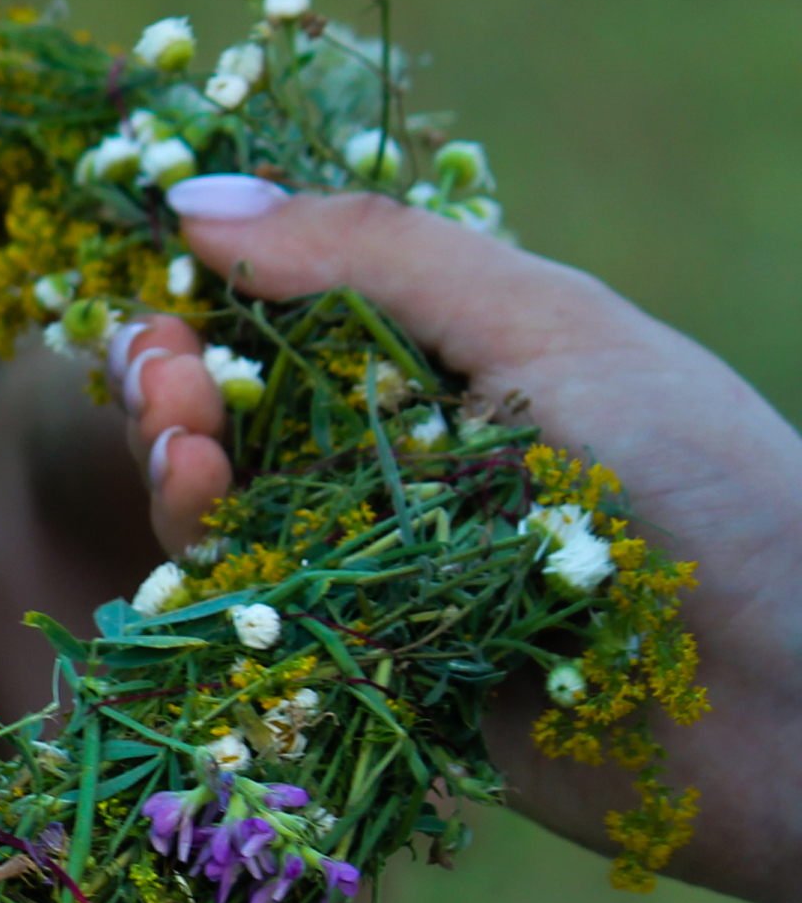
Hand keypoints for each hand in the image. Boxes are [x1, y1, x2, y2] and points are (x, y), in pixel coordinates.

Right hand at [117, 180, 801, 902]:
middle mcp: (397, 458)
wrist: (792, 701)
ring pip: (218, 523)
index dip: (198, 301)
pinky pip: (251, 634)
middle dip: (169, 392)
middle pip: (225, 413)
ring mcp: (374, 573)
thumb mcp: (547, 326)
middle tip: (173, 400)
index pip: (276, 309)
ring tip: (195, 483)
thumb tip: (193, 200)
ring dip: (177, 484)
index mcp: (447, 356)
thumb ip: (376, 256)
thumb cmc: (704, 482)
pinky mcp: (363, 678)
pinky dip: (210, 594)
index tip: (163, 303)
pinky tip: (209, 562)